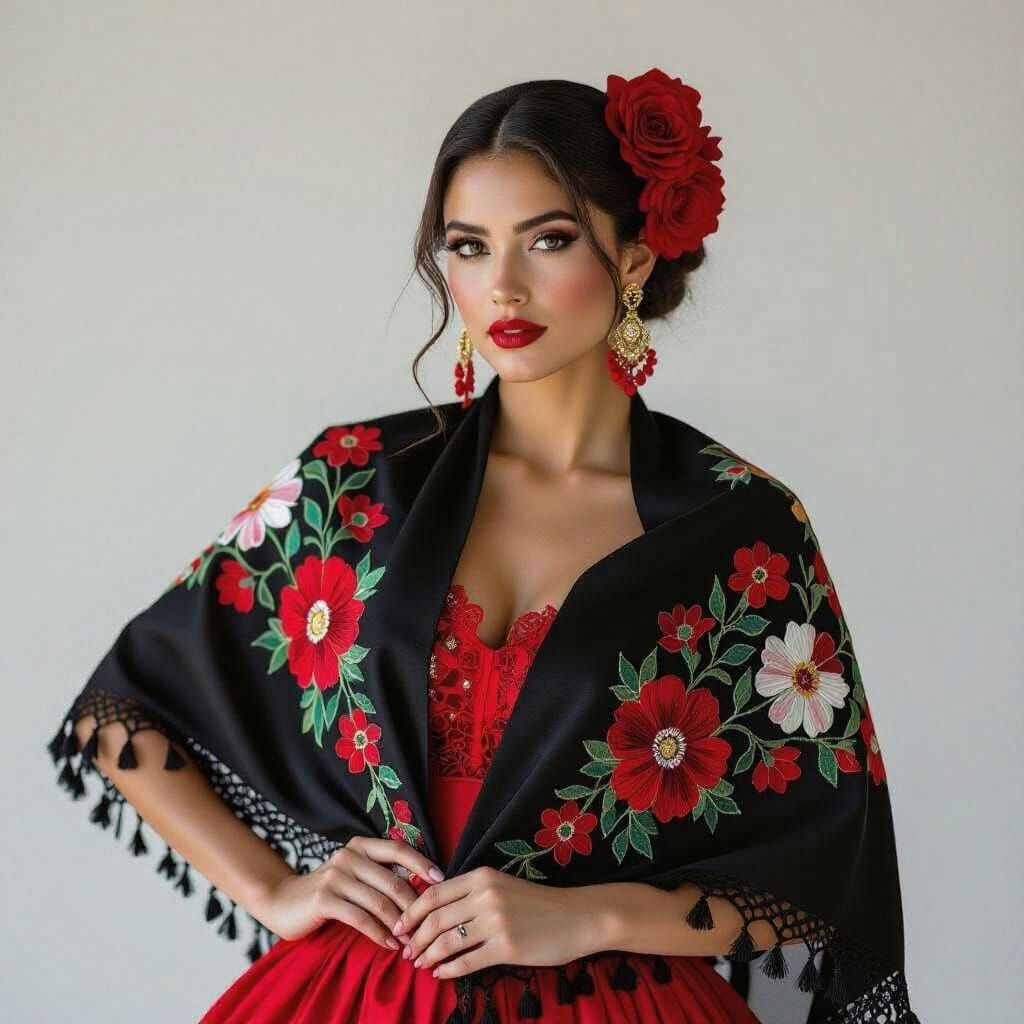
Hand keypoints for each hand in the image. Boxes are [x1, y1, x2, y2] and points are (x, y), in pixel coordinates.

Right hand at [258, 835, 444, 946]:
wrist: (284, 901)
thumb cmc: (328, 891)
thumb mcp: (354, 875)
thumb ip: (379, 875)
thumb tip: (420, 888)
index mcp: (360, 846)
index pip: (398, 849)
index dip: (421, 863)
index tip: (441, 879)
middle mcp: (349, 856)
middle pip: (393, 880)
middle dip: (413, 906)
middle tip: (427, 926)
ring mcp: (335, 876)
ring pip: (379, 901)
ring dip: (398, 925)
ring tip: (411, 941)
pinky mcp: (324, 898)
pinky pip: (360, 918)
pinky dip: (378, 933)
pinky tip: (389, 944)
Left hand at [392, 866, 601, 978]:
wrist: (576, 916)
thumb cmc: (538, 903)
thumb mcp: (502, 886)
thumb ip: (472, 893)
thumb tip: (436, 911)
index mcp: (482, 877)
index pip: (434, 894)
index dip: (412, 912)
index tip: (400, 927)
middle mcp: (486, 896)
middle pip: (435, 919)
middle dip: (415, 938)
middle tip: (406, 952)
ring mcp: (496, 922)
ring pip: (447, 942)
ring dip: (428, 956)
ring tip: (420, 965)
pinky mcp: (506, 948)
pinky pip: (466, 962)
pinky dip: (448, 970)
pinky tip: (441, 974)